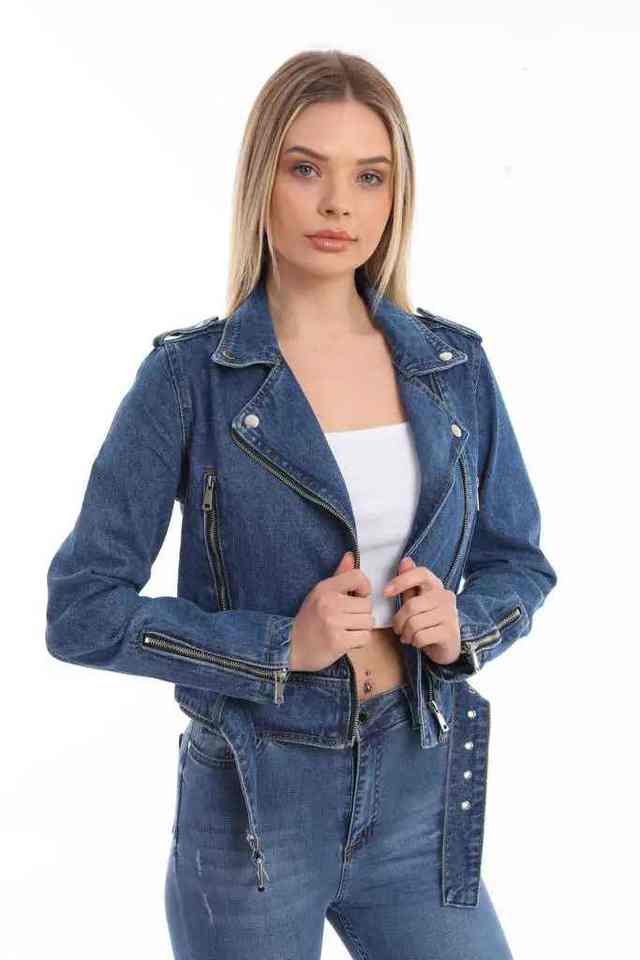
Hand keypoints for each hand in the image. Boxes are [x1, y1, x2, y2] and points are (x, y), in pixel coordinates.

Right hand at [288, 551, 374, 671]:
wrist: (291, 646)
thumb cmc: (309, 619)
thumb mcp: (320, 593)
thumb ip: (339, 575)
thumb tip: (351, 555)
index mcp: (325, 588)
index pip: (357, 576)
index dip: (365, 587)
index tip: (358, 597)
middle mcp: (329, 602)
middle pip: (367, 604)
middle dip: (362, 613)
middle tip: (348, 619)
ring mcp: (333, 622)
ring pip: (368, 622)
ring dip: (361, 628)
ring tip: (347, 630)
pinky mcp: (338, 641)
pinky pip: (365, 638)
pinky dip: (359, 641)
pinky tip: (347, 640)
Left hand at [383, 556, 461, 665]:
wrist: (448, 645)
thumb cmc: (429, 620)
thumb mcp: (417, 601)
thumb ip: (409, 584)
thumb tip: (405, 561)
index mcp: (437, 586)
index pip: (421, 573)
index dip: (402, 580)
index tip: (386, 592)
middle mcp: (446, 597)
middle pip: (412, 605)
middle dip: (399, 620)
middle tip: (398, 628)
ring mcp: (450, 615)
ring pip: (414, 623)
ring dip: (406, 633)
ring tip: (407, 636)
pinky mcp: (450, 633)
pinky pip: (421, 636)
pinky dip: (414, 642)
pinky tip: (417, 642)